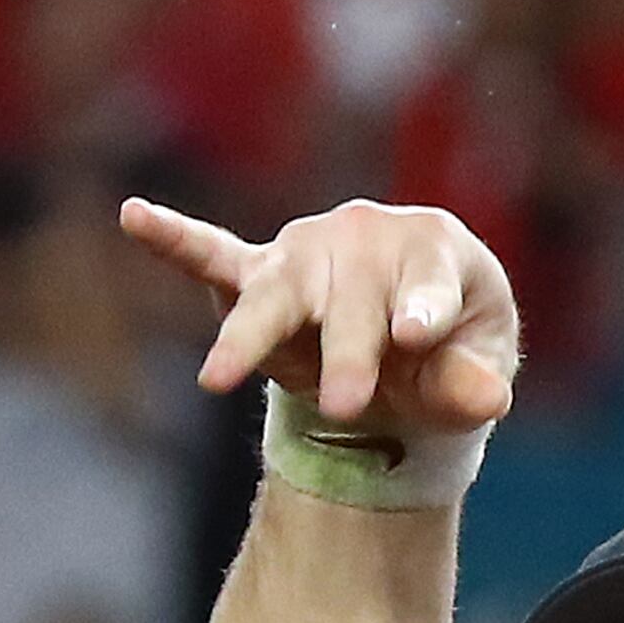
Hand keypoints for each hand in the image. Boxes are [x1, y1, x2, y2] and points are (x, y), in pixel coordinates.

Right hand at [118, 194, 521, 445]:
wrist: (403, 343)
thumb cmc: (447, 352)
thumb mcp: (472, 373)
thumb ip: (471, 385)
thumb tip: (488, 399)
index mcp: (435, 251)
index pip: (429, 282)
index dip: (422, 310)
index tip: (412, 336)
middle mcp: (368, 239)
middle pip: (351, 298)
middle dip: (347, 353)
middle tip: (346, 406)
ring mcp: (309, 254)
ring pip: (276, 295)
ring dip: (248, 337)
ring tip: (217, 379)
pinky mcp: (261, 274)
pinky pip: (213, 255)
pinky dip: (173, 239)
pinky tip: (135, 216)